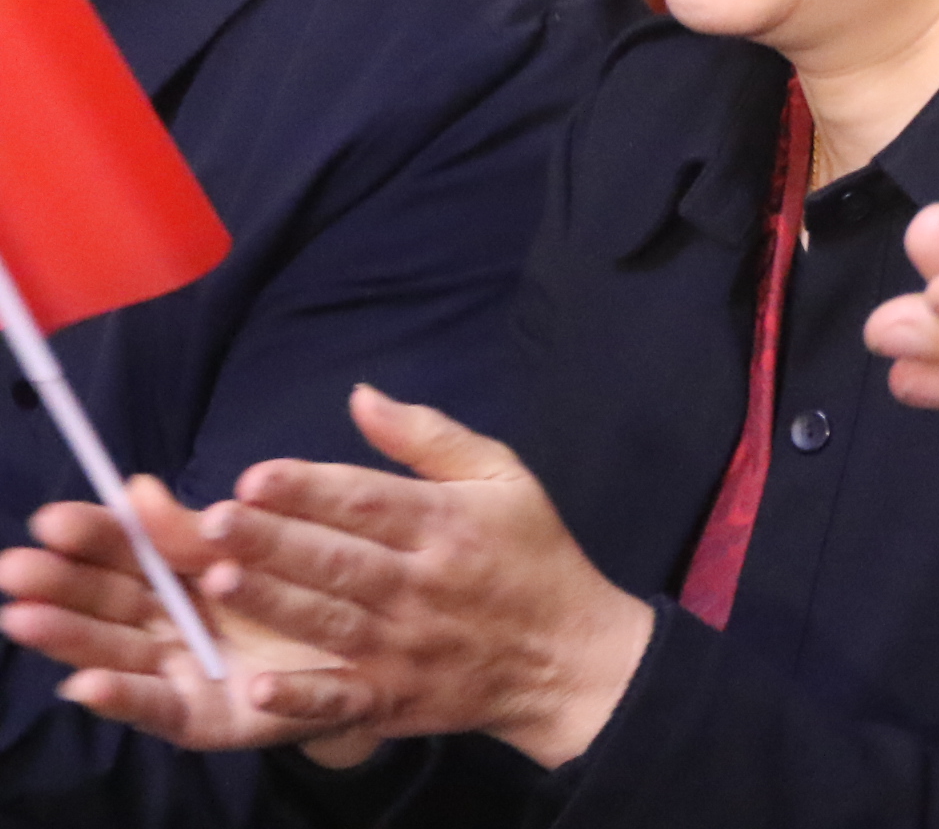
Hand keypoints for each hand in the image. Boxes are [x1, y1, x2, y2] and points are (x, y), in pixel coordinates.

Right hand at [1, 480, 376, 759]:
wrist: (391, 657)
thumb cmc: (326, 587)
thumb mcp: (274, 540)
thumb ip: (201, 524)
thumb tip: (138, 489)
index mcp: (192, 569)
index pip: (131, 546)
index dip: (91, 533)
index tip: (52, 517)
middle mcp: (177, 623)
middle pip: (108, 600)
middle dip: (58, 585)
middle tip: (15, 567)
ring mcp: (188, 672)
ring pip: (118, 653)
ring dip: (70, 638)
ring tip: (26, 619)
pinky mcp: (210, 718)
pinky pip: (163, 711)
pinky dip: (126, 700)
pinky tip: (88, 685)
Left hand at [185, 387, 654, 769]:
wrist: (571, 657)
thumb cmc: (532, 557)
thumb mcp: (502, 479)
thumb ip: (428, 437)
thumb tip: (360, 397)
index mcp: (446, 524)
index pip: (368, 500)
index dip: (310, 488)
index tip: (254, 476)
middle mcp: (422, 584)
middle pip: (338, 559)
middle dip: (273, 540)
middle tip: (211, 524)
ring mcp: (406, 646)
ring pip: (329, 621)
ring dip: (273, 603)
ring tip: (216, 582)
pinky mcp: (396, 698)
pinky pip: (342, 698)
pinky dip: (301, 697)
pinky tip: (258, 687)